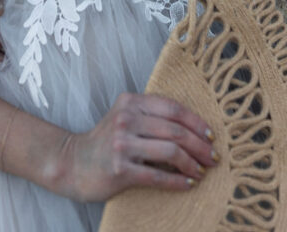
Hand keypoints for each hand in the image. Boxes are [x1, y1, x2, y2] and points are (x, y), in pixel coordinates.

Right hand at [52, 92, 217, 201]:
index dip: (196, 122)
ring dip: (192, 164)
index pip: (173, 108)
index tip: (211, 135)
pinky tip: (187, 184)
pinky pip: (158, 175)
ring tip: (201, 171)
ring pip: (170, 152)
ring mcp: (122, 143)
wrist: (73, 163)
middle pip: (175, 130)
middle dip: (200, 145)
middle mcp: (126, 119)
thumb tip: (194, 129)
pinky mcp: (120, 169)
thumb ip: (152, 116)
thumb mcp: (126, 118)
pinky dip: (177, 181)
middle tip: (213, 157)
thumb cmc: (106, 141)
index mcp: (131, 101)